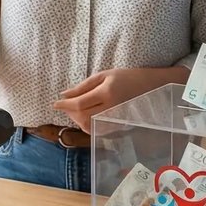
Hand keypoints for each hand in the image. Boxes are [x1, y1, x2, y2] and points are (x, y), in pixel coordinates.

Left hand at [53, 67, 172, 130]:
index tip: (55, 104)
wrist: (150, 86)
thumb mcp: (104, 75)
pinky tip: (86, 117)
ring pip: (88, 126)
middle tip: (65, 105)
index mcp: (107, 92)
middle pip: (82, 117)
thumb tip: (64, 94)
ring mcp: (116, 119)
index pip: (80, 103)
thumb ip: (83, 86)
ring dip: (77, 120)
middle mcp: (111, 108)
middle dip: (70, 113)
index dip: (65, 105)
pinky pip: (97, 130)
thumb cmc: (126, 77)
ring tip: (75, 110)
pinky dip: (87, 125)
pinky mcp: (119, 126)